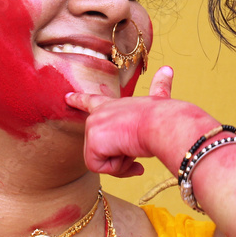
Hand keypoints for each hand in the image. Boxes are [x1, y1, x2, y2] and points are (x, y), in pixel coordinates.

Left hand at [66, 67, 218, 176]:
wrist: (164, 124)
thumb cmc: (165, 116)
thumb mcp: (159, 101)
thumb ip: (160, 88)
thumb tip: (168, 69)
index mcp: (112, 104)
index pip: (92, 101)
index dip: (79, 100)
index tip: (67, 97)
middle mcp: (99, 113)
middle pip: (100, 148)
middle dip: (120, 156)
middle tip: (136, 148)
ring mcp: (94, 125)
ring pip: (101, 161)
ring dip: (122, 162)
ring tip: (135, 148)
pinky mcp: (94, 140)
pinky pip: (101, 168)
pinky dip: (118, 167)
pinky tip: (129, 152)